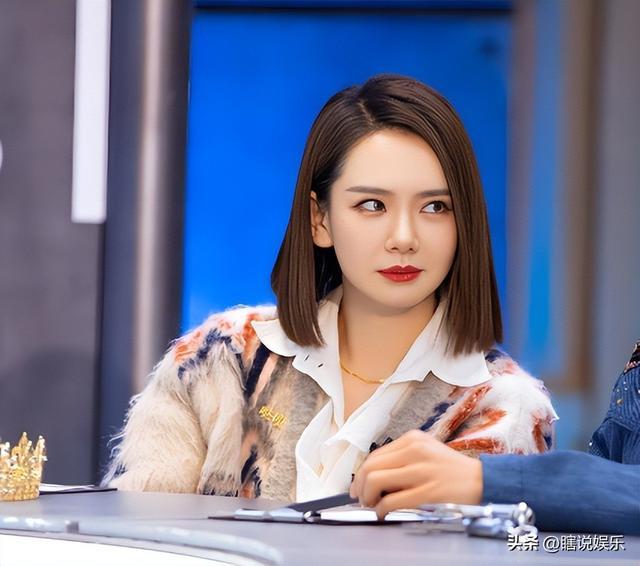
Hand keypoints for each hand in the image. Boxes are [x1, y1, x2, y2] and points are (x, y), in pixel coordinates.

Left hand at [350, 430, 482, 518]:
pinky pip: (392, 501)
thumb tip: (372, 475)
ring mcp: (421, 470)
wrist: (482, 480)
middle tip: (362, 499)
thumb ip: (402, 458)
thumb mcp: (426, 451)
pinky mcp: (428, 491)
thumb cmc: (451, 469)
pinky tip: (385, 513)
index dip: (361, 474)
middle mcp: (415, 450)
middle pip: (370, 467)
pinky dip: (382, 509)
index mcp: (413, 439)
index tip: (358, 487)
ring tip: (373, 505)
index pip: (374, 455)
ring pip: (376, 481)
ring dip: (368, 498)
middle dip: (360, 487)